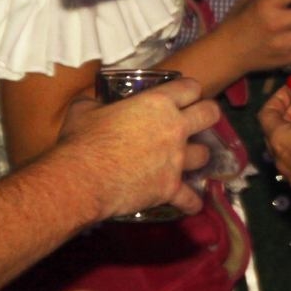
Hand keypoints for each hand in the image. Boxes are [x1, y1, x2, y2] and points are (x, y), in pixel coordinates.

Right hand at [53, 77, 220, 220]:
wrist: (80, 180)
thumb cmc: (82, 140)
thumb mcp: (83, 110)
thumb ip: (96, 102)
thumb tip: (92, 102)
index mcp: (157, 103)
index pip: (190, 87)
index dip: (190, 90)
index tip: (185, 95)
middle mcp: (174, 128)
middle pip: (210, 114)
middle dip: (208, 115)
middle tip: (199, 121)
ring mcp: (176, 159)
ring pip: (205, 155)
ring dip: (198, 157)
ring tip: (189, 160)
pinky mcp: (170, 188)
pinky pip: (191, 198)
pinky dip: (191, 202)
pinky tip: (191, 203)